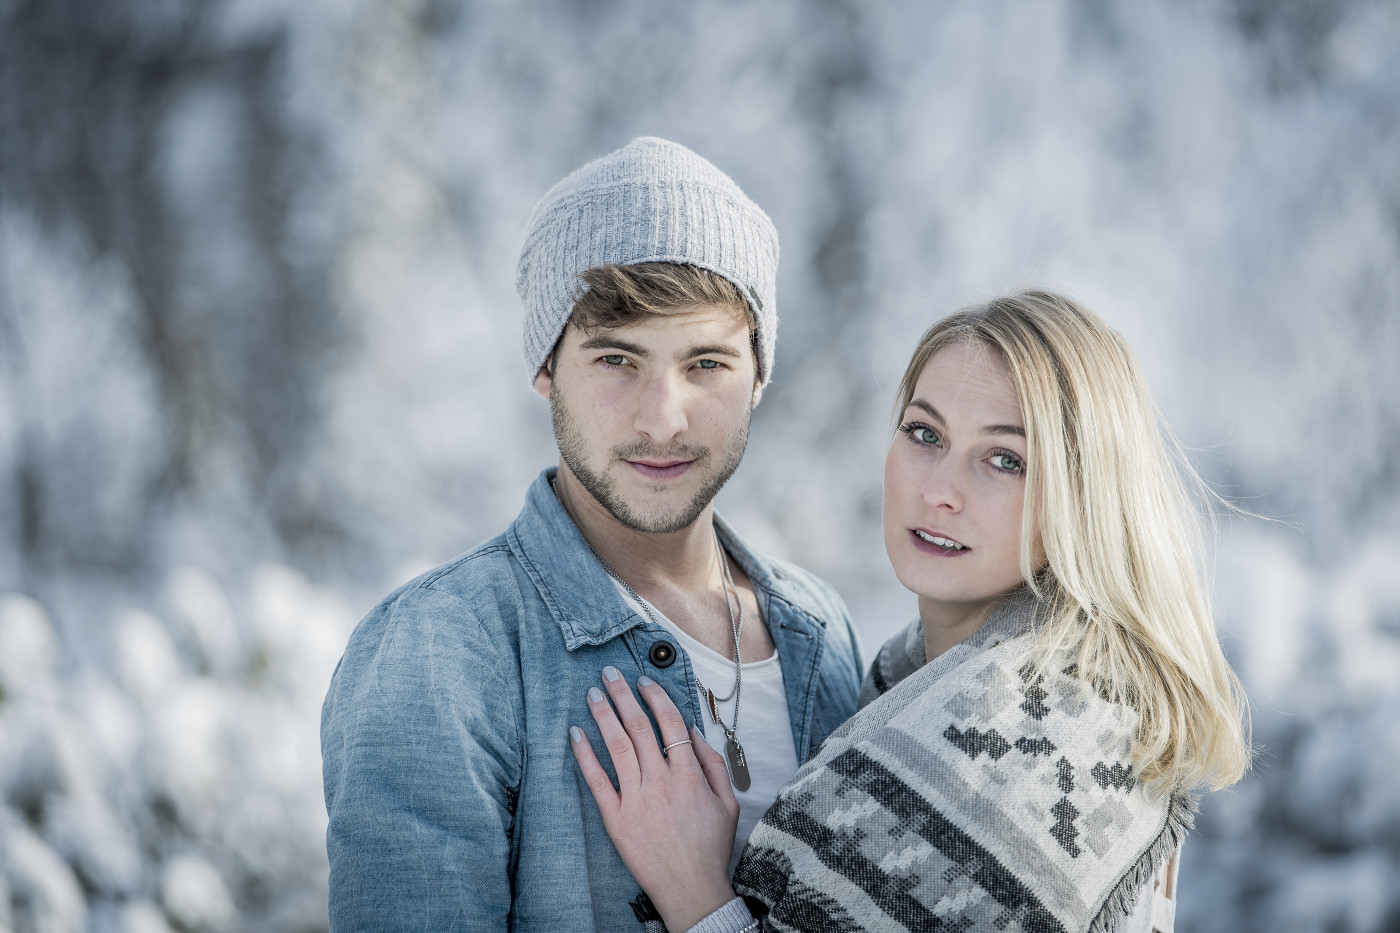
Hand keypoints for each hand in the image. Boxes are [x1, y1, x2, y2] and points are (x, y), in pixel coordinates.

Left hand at [570, 667, 739, 931]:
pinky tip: (575, 734)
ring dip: (604, 716)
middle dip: (623, 696)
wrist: (691, 890)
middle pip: (639, 728)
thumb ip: (713, 763)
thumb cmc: (710, 847)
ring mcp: (636, 800)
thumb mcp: (728, 803)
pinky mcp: (616, 820)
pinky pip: (596, 781)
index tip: (643, 680)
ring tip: (593, 694)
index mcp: (689, 776)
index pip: (670, 724)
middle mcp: (661, 783)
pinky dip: (585, 755)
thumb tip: (692, 730)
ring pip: (617, 747)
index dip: (655, 697)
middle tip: (609, 674)